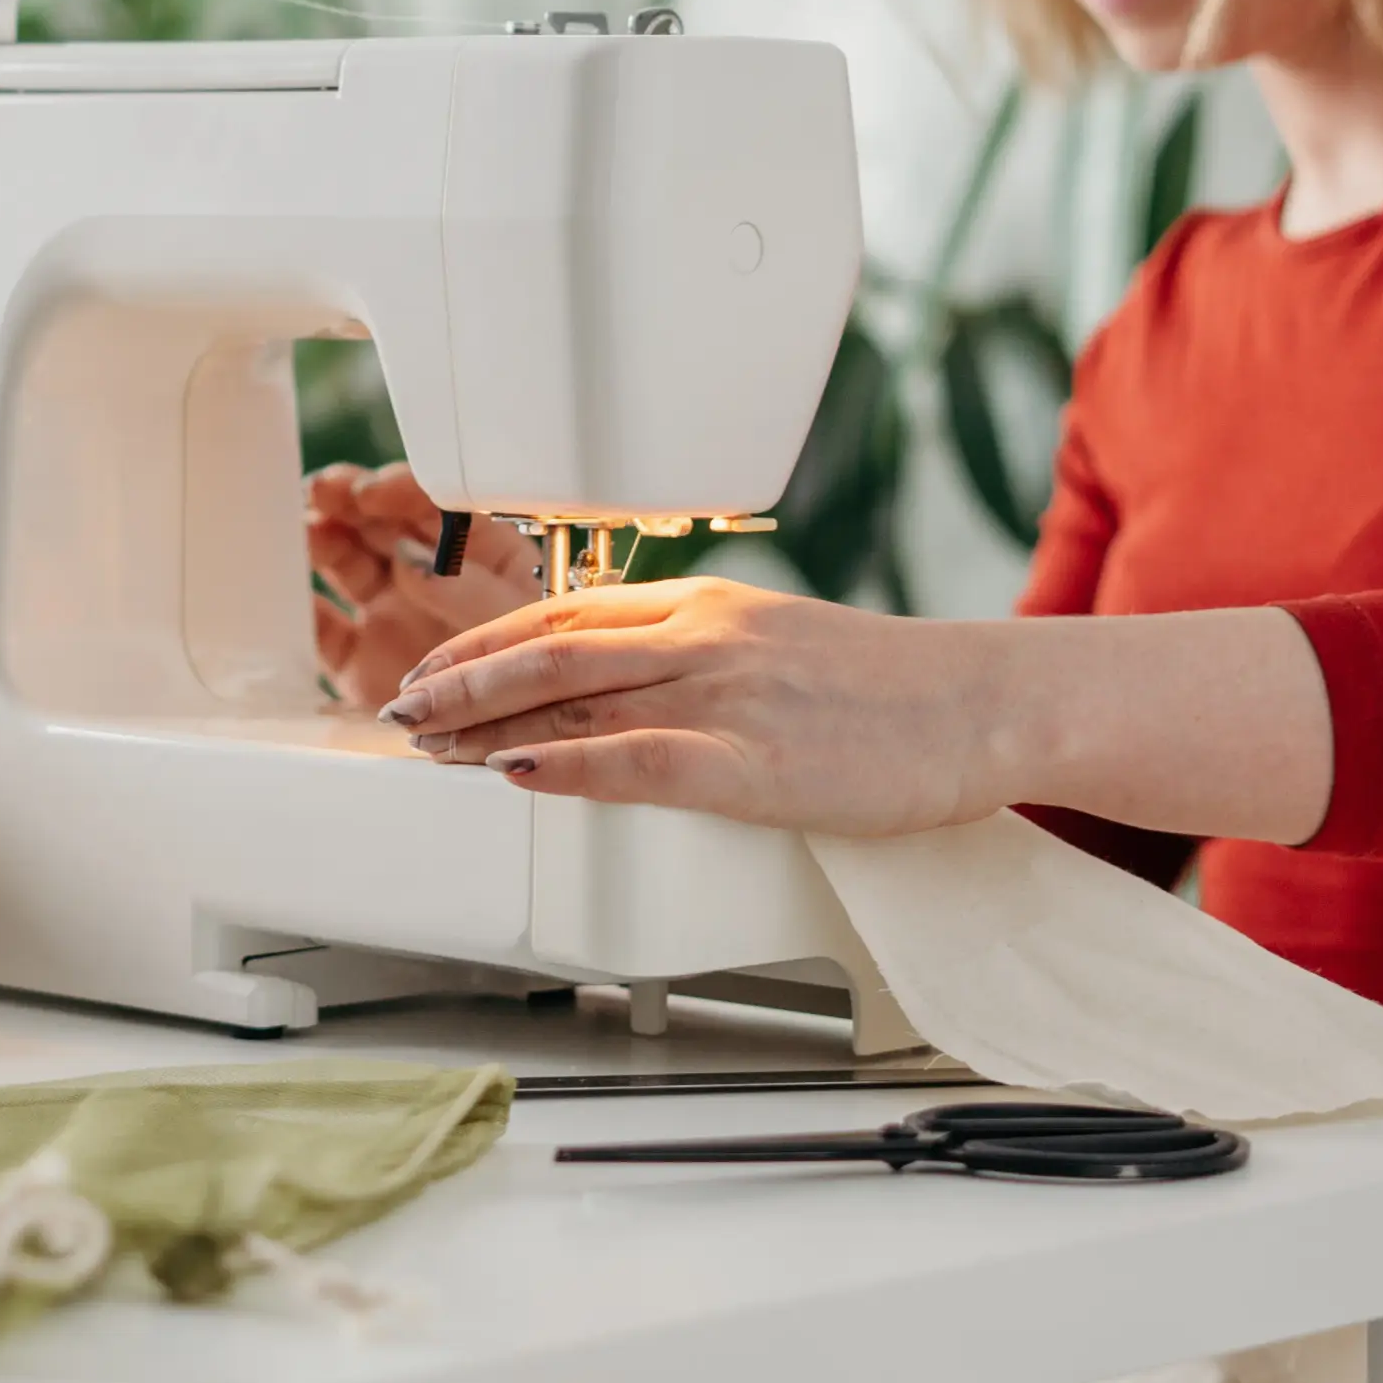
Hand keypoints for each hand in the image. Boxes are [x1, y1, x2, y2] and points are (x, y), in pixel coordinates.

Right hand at [306, 463, 538, 712]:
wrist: (521, 750)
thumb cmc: (539, 675)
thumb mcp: (519, 622)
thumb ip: (468, 589)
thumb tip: (413, 559)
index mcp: (480, 555)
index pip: (434, 507)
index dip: (398, 491)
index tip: (371, 491)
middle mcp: (430, 577)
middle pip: (382, 524)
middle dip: (349, 500)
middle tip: (323, 491)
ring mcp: (392, 615)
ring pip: (347, 564)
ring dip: (322, 541)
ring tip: (304, 531)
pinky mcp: (361, 660)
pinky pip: (322, 629)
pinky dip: (301, 610)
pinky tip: (287, 592)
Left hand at [375, 575, 1022, 836]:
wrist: (984, 702)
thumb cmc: (896, 691)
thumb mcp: (784, 647)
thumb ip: (707, 659)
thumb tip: (635, 692)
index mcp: (709, 606)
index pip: (567, 612)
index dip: (485, 640)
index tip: (434, 667)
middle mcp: (704, 636)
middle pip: (548, 647)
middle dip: (460, 680)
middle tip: (398, 709)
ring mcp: (725, 695)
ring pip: (574, 696)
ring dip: (485, 723)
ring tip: (426, 746)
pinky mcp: (752, 762)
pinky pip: (637, 759)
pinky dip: (564, 766)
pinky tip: (512, 776)